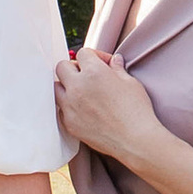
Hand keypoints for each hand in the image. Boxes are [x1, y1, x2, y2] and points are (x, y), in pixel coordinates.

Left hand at [54, 48, 160, 165]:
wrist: (135, 140)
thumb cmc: (136, 110)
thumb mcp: (131, 83)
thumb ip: (117, 69)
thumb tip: (114, 61)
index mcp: (93, 72)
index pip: (82, 53)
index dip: (94, 56)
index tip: (104, 64)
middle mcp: (77, 87)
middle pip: (62, 67)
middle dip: (74, 68)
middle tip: (88, 76)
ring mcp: (70, 106)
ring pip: (56, 88)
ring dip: (67, 87)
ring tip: (82, 93)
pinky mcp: (69, 124)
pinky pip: (61, 109)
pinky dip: (68, 106)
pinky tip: (83, 110)